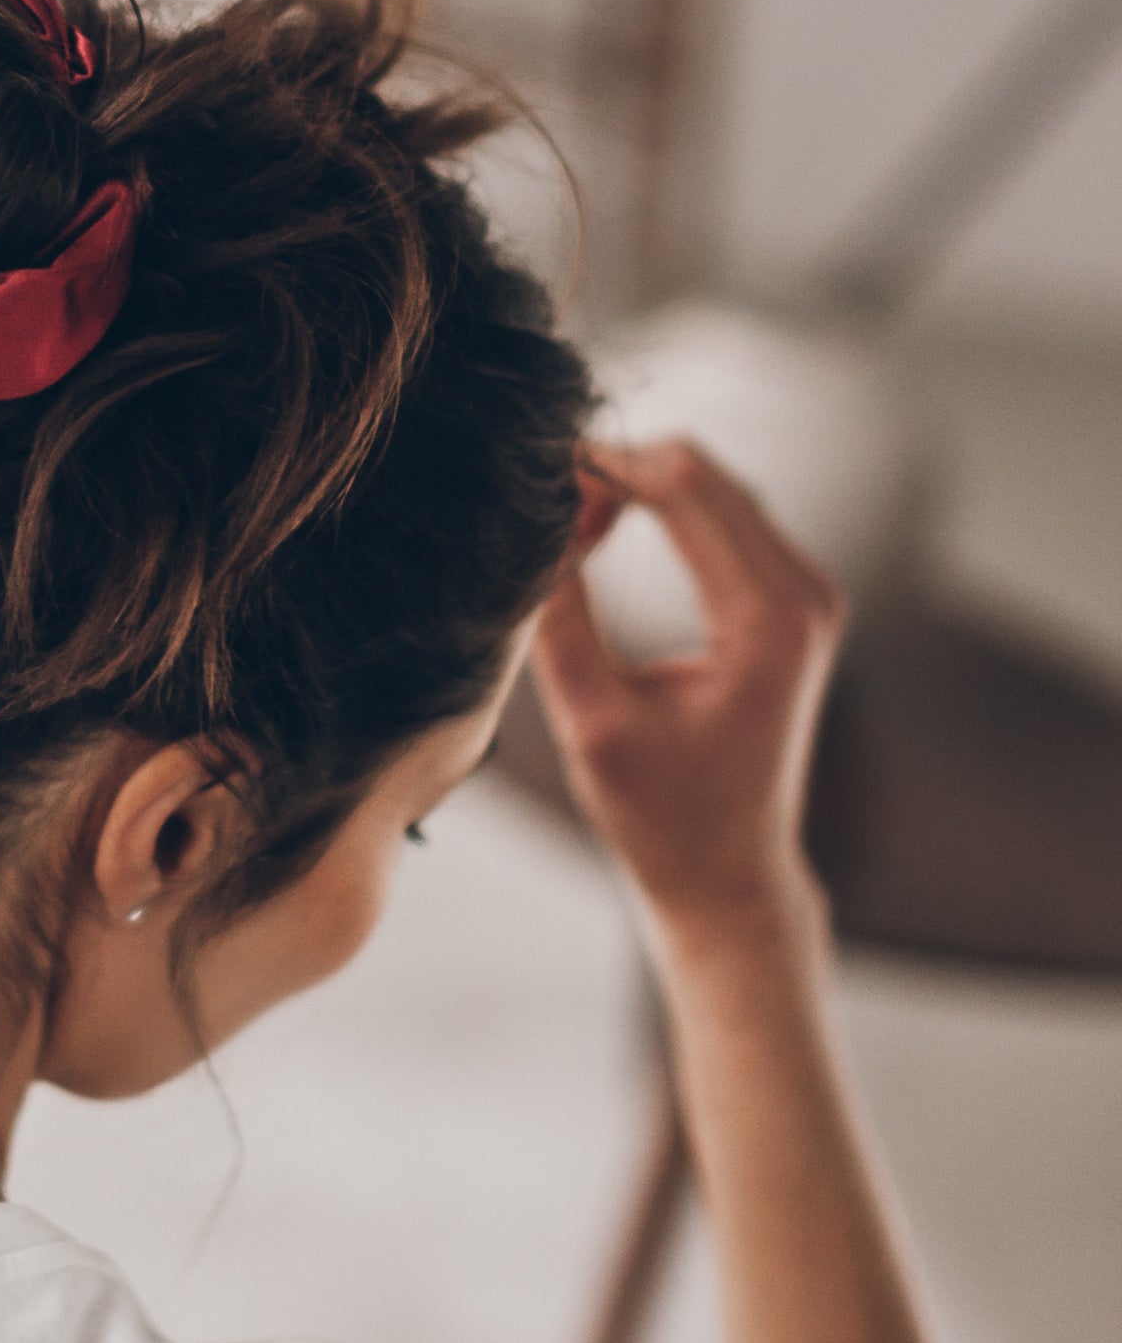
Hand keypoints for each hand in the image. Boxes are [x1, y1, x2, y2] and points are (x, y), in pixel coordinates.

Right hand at [530, 438, 846, 938]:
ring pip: (716, 489)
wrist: (728, 874)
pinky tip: (606, 536)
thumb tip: (534, 532)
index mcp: (769, 620)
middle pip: (706, 473)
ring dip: (641, 489)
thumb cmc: (663, 819)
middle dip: (621, 471)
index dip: (605, 469)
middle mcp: (805, 595)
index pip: (685, 488)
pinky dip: (665, 513)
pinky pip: (726, 522)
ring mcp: (807, 596)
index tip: (539, 482)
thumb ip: (560, 622)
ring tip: (570, 526)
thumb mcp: (593, 723)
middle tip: (546, 506)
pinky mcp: (791, 605)